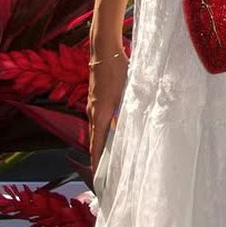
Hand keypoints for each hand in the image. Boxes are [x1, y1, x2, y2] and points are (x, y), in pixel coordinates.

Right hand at [88, 53, 127, 179]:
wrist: (103, 51)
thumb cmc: (118, 70)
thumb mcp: (128, 91)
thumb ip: (130, 111)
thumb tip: (133, 128)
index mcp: (101, 113)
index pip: (97, 143)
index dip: (97, 160)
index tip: (98, 175)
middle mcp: (93, 112)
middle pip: (93, 140)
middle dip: (97, 157)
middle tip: (103, 174)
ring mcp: (91, 105)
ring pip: (94, 131)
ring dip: (98, 145)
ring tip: (105, 160)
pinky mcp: (94, 99)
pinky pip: (95, 122)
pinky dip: (99, 133)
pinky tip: (107, 136)